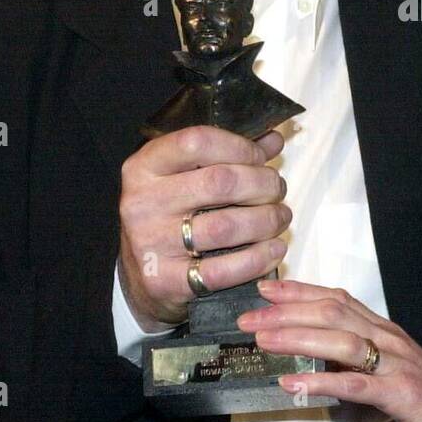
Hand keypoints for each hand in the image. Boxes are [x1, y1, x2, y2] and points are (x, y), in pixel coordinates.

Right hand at [118, 126, 290, 329]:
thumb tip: (273, 140)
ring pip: (226, 226)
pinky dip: (258, 258)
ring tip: (280, 218)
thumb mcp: (186, 176)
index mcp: (145, 166)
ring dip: (267, 221)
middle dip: (262, 184)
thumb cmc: (171, 216)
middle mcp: (142, 202)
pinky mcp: (165, 281)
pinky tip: (273, 249)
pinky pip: (223, 270)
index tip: (261, 158)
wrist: (142, 276)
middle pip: (220, 182)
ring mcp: (151, 244)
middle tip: (277, 190)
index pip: (198, 142)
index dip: (240, 147)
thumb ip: (228, 154)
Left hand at [240, 280, 421, 421]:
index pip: (337, 299)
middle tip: (250, 316)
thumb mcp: (394, 371)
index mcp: (387, 332)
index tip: (265, 288)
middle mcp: (391, 339)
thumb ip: (362, 359)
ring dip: (298, 338)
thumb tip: (318, 356)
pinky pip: (357, 385)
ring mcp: (398, 364)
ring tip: (264, 341)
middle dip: (287, 312)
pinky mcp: (403, 394)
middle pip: (333, 313)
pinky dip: (323, 382)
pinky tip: (295, 384)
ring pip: (342, 341)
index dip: (299, 291)